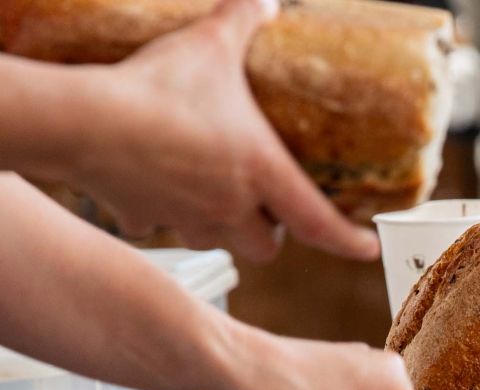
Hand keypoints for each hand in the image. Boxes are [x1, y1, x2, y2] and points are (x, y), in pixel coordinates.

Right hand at [72, 0, 378, 261]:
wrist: (87, 120)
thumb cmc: (156, 91)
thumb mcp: (211, 44)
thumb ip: (242, 21)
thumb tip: (262, 1)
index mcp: (261, 172)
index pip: (319, 223)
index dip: (348, 240)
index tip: (365, 246)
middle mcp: (229, 206)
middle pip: (265, 248)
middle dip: (271, 235)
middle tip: (269, 212)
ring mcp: (186, 217)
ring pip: (214, 241)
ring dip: (220, 227)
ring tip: (215, 199)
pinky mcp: (143, 217)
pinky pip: (158, 226)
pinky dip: (161, 214)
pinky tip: (154, 188)